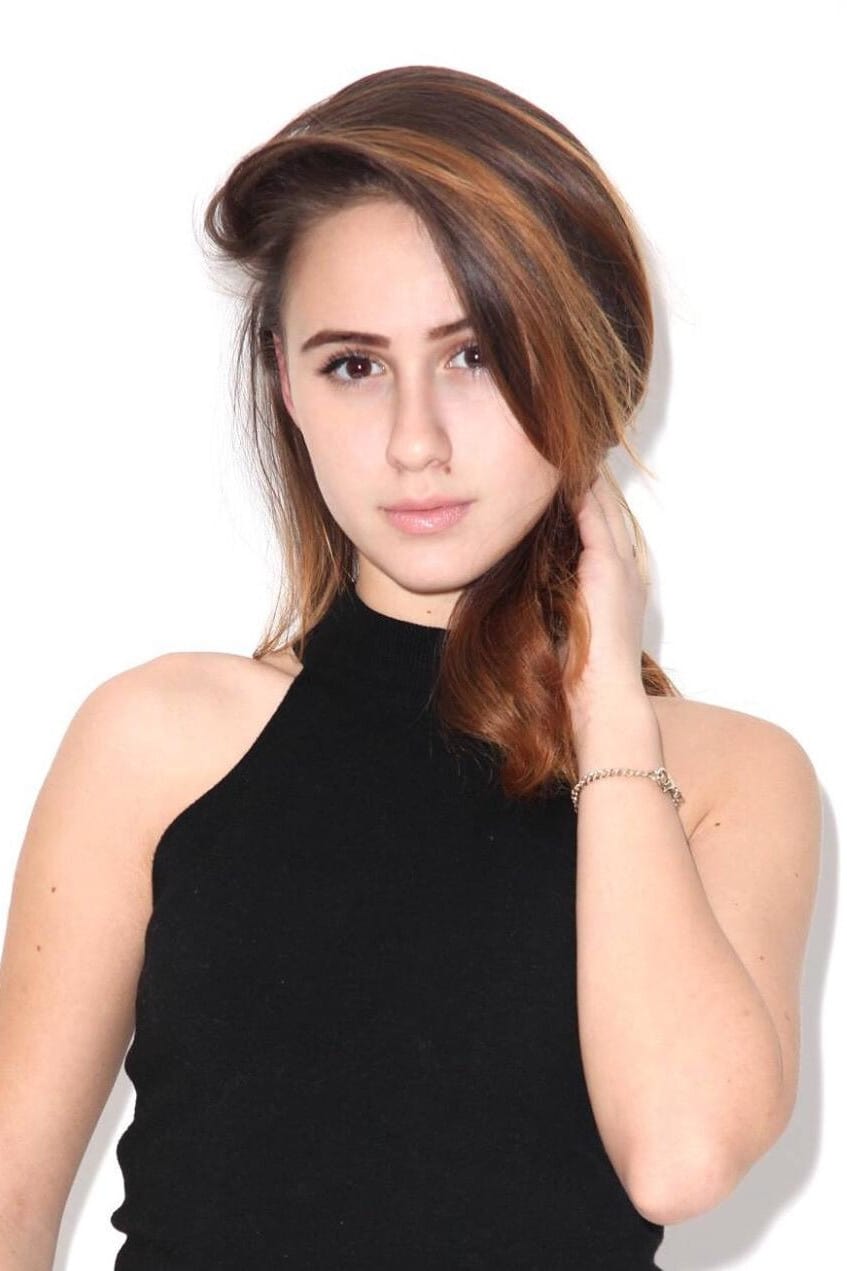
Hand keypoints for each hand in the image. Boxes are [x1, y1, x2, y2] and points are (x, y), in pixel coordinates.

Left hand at [562, 469, 649, 722]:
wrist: (604, 699)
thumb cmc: (581, 676)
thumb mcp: (568, 630)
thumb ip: (558, 603)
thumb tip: (528, 589)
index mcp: (619, 588)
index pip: (604, 534)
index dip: (589, 507)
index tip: (565, 484)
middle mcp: (626, 572)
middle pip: (609, 513)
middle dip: (591, 485)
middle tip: (567, 456)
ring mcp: (620, 568)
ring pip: (604, 509)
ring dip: (586, 483)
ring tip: (563, 457)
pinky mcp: (609, 568)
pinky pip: (595, 519)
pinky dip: (582, 497)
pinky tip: (563, 479)